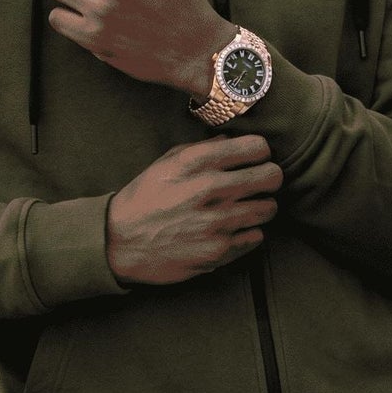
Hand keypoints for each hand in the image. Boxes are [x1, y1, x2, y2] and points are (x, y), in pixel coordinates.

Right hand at [106, 134, 282, 285]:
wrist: (119, 242)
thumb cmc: (143, 200)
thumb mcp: (166, 163)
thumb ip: (201, 149)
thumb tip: (231, 141)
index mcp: (197, 163)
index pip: (256, 147)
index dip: (260, 152)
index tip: (255, 159)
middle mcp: (211, 190)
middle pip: (272, 176)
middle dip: (269, 178)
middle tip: (260, 183)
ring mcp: (218, 223)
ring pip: (269, 208)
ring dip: (261, 207)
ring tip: (245, 208)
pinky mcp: (220, 251)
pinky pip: (257, 237)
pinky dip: (249, 232)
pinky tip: (233, 230)